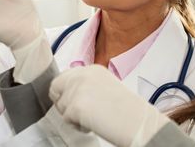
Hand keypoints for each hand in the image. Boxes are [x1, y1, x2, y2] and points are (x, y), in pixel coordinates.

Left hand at [49, 65, 169, 146]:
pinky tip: (93, 124)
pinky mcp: (75, 105)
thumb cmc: (128, 110)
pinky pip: (66, 119)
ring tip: (93, 118)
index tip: (75, 102)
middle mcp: (83, 74)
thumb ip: (88, 86)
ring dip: (72, 116)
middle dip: (63, 101)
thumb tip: (71, 94)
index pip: (66, 76)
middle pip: (56, 86)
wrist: (138, 121)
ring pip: (61, 105)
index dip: (67, 92)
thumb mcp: (107, 87)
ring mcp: (78, 89)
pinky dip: (77, 125)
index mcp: (92, 69)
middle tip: (78, 113)